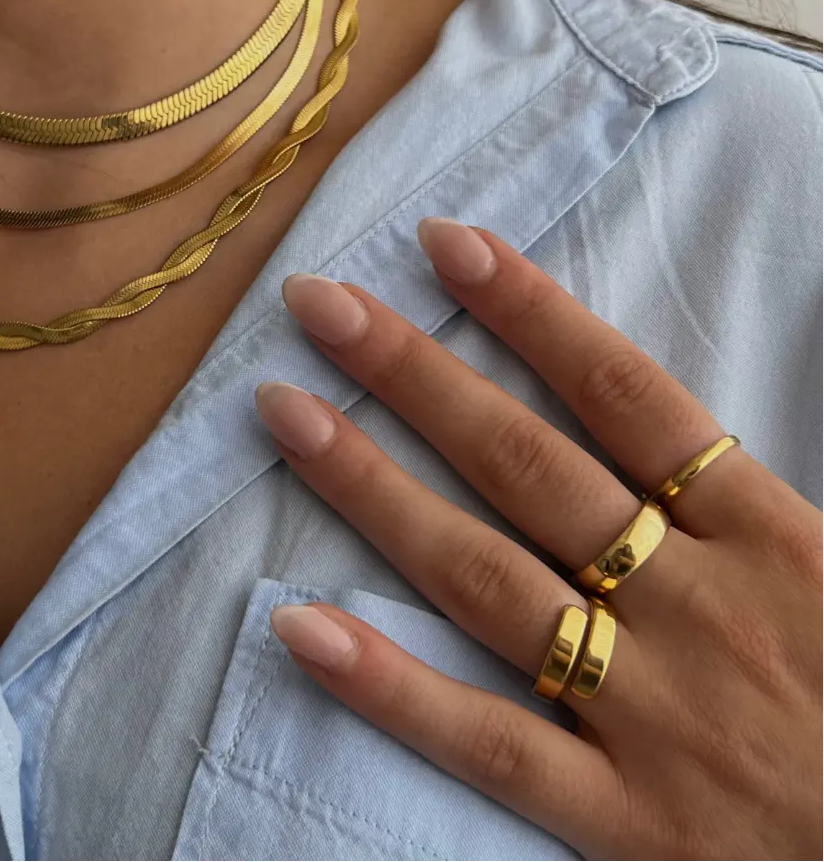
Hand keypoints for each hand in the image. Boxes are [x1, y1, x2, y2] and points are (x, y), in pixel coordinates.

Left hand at [254, 219, 823, 859]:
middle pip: (525, 464)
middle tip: (321, 306)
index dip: (530, 310)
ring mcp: (648, 711)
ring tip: (287, 414)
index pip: (622, 394)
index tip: (449, 246)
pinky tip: (302, 628)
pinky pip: (489, 744)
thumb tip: (655, 422)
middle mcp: (692, 605)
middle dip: (415, 374)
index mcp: (765, 538)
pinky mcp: (622, 818)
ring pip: (484, 578)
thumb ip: (746, 499)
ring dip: (373, 488)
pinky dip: (390, 687)